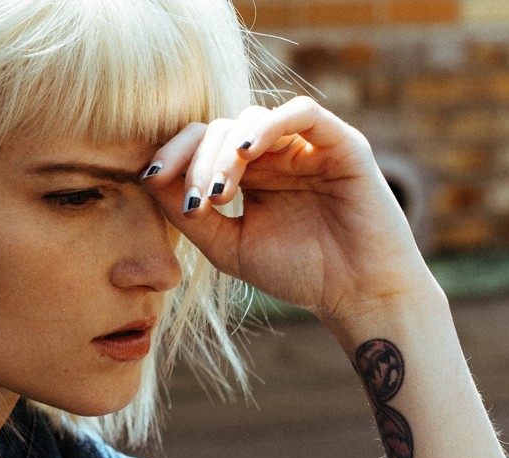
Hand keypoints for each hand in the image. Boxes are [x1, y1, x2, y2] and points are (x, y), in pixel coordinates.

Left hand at [140, 97, 433, 326]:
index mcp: (248, 176)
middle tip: (196, 200)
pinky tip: (248, 154)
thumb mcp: (228, 248)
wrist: (357, 294)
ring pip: (252, 118)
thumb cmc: (298, 273)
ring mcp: (306, 145)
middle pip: (220, 128)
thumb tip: (151, 179)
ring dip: (226, 150)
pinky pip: (301, 112)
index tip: (151, 178)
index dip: (173, 153)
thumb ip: (190, 216)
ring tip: (220, 190)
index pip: (201, 144)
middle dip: (197, 159)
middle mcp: (275, 154)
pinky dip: (269, 125)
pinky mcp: (340, 142)